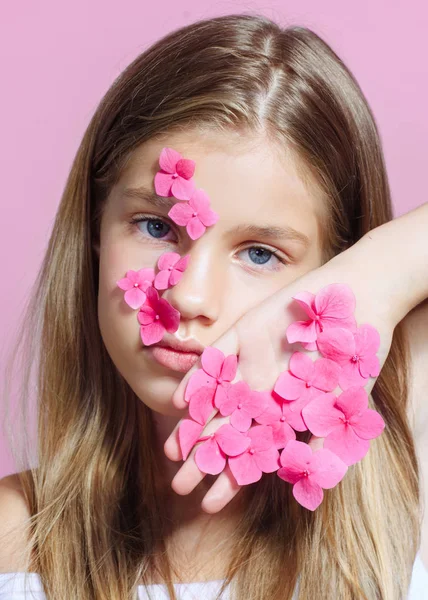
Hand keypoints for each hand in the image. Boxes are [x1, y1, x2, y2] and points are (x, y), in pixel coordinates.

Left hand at [163, 235, 398, 513]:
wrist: (356, 298)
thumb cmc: (355, 352)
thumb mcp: (345, 403)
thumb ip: (321, 438)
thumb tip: (299, 477)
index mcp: (283, 412)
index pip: (252, 451)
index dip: (230, 478)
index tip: (207, 504)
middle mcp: (262, 391)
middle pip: (228, 431)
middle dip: (204, 458)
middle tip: (177, 484)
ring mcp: (250, 363)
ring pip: (215, 401)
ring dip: (194, 424)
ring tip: (170, 451)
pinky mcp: (244, 334)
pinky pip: (216, 359)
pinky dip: (199, 378)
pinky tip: (181, 400)